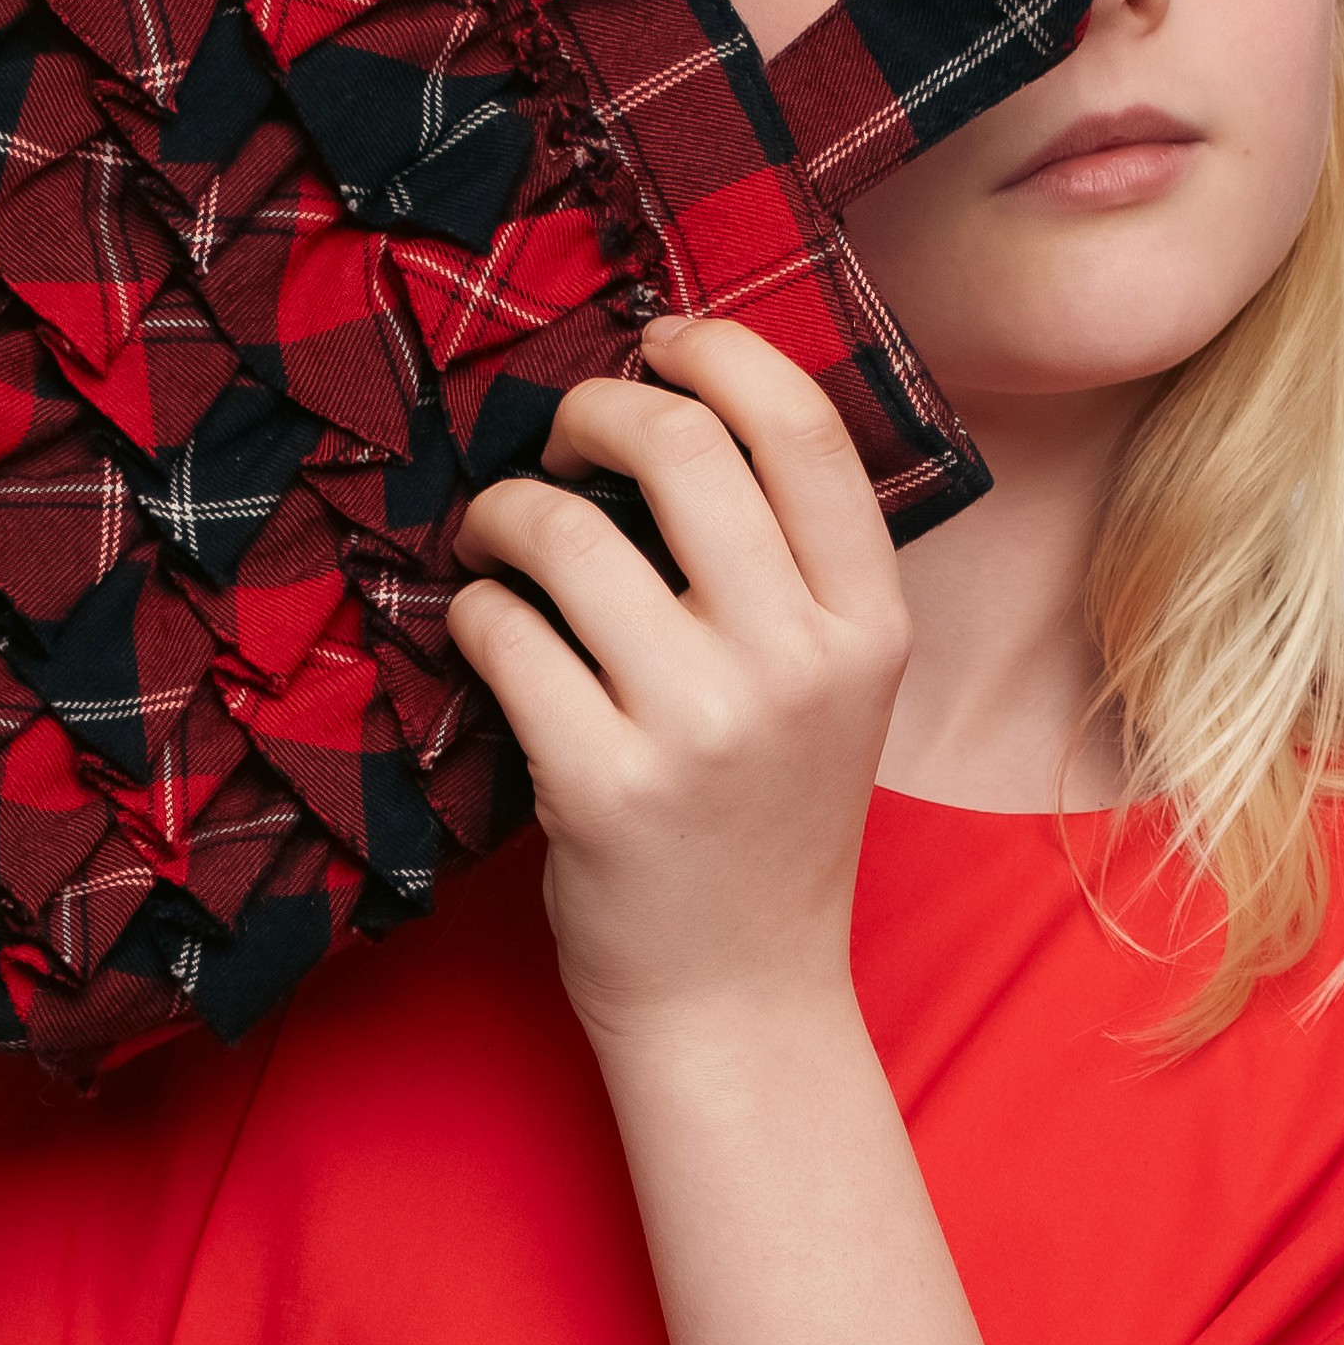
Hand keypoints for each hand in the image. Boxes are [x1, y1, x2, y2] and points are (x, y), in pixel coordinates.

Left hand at [446, 321, 910, 1063]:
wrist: (739, 999)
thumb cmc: (765, 825)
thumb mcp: (833, 691)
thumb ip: (792, 568)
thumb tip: (683, 404)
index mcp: (869, 626)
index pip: (802, 428)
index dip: (714, 353)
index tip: (655, 345)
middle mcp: (796, 666)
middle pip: (679, 445)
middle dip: (591, 411)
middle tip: (558, 438)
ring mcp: (699, 727)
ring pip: (568, 531)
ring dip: (508, 511)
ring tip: (499, 539)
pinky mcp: (600, 785)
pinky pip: (504, 632)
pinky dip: (474, 611)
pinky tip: (484, 629)